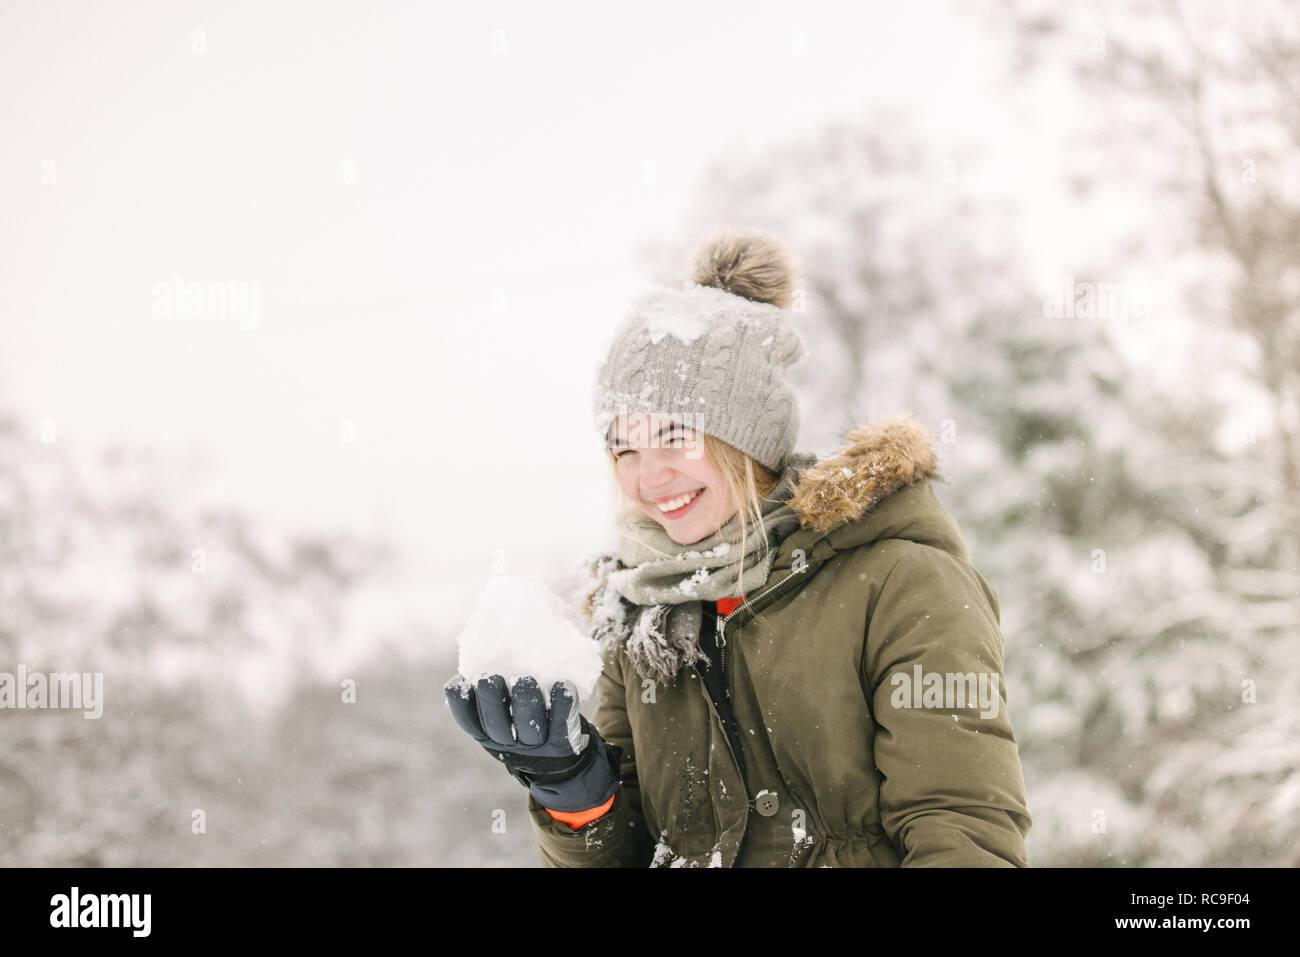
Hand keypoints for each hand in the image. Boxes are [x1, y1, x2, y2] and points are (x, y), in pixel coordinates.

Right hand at [443, 673, 621, 813]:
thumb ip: (493, 691)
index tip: (460, 681)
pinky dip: (563, 705)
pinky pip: (563, 725)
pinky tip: (563, 684)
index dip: (461, 704)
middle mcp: (509, 743)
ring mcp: (536, 746)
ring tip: (524, 679)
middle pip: (497, 727)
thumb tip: (481, 650)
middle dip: (492, 701)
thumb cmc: (523, 722)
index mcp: (488, 734)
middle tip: (490, 677)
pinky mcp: (563, 743)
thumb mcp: (502, 714)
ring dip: (525, 703)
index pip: (469, 723)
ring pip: (529, 729)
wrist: (560, 759)